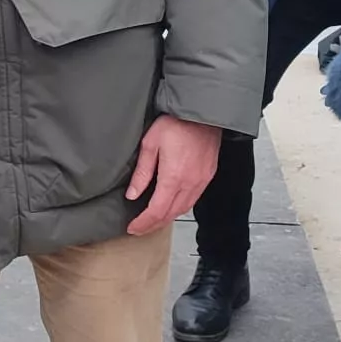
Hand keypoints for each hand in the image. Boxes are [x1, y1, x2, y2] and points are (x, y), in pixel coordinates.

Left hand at [126, 115, 222, 235]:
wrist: (202, 113)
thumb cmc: (176, 123)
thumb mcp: (150, 144)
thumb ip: (142, 172)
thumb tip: (132, 194)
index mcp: (173, 177)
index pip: (157, 210)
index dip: (143, 223)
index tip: (133, 228)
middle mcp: (190, 183)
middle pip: (170, 214)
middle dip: (153, 225)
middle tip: (139, 228)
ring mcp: (201, 181)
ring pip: (183, 209)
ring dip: (167, 218)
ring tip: (152, 220)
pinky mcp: (208, 176)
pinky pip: (193, 200)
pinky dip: (180, 208)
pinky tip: (171, 205)